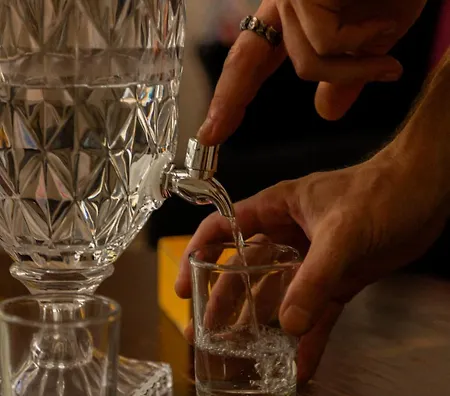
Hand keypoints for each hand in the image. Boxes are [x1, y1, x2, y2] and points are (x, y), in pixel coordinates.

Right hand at [176, 145, 447, 382]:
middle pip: (243, 270)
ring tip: (242, 354)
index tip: (183, 287)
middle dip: (224, 301)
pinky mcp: (335, 279)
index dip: (197, 255)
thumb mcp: (343, 233)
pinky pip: (314, 310)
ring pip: (275, 294)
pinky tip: (298, 361)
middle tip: (207, 333)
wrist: (426, 194)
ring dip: (260, 323)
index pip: (222, 228)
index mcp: (276, 210)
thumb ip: (315, 279)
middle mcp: (287, 235)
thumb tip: (288, 324)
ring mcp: (310, 259)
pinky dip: (307, 335)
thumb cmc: (383, 193)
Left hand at [198, 0, 426, 144]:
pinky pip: (326, 42)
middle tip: (209, 136)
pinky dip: (363, 45)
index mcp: (294, 14)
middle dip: (229, 102)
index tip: (211, 132)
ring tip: (388, 58)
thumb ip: (344, 77)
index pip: (251, 60)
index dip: (230, 96)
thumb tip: (326, 113)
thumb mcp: (373, 39)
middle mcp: (283, 0)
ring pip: (305, 62)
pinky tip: (387, 24)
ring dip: (354, 69)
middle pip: (249, 61)